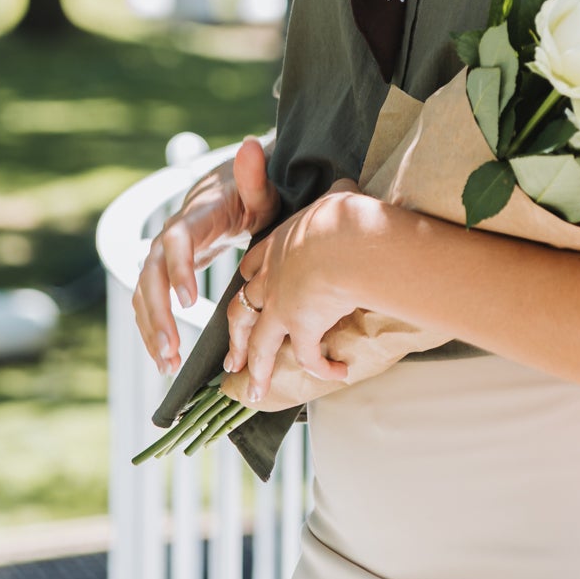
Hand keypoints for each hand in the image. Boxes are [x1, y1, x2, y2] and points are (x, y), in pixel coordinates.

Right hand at [133, 135, 279, 372]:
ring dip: (152, 330)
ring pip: (143, 295)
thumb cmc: (249, 197)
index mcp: (195, 219)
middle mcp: (169, 238)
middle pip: (151, 275)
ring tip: (167, 365)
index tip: (190, 301)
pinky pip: (147, 306)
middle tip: (172, 349)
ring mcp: (161, 258)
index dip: (179, 269)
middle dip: (158, 313)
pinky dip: (153, 333)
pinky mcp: (161, 276)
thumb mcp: (259, 190)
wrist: (226, 197)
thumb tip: (253, 145)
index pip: (178, 241)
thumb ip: (255, 177)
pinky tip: (165, 362)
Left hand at [224, 177, 383, 401]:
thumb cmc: (342, 216)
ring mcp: (281, 306)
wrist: (343, 240)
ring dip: (257, 370)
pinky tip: (335, 373)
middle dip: (236, 338)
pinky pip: (306, 356)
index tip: (248, 295)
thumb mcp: (334, 199)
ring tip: (253, 393)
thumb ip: (336, 195)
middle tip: (231, 361)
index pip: (252, 268)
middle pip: (242, 311)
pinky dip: (320, 367)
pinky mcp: (300, 326)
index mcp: (276, 247)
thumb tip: (347, 185)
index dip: (249, 283)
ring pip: (259, 344)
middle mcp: (271, 279)